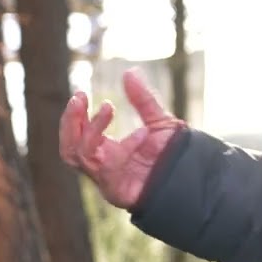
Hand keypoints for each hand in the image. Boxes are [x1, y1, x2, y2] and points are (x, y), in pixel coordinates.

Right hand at [59, 69, 185, 208]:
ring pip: (80, 156)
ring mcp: (107, 179)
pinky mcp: (117, 191)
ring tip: (108, 108)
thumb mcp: (159, 121)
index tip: (80, 93)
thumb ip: (143, 100)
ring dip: (90, 130)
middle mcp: (102, 166)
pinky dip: (124, 149)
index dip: (74, 116)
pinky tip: (143, 134)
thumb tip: (129, 71)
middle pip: (68, 148)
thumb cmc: (173, 155)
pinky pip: (109, 168)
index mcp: (106, 152)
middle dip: (70, 122)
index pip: (77, 135)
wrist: (193, 178)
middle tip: (79, 98)